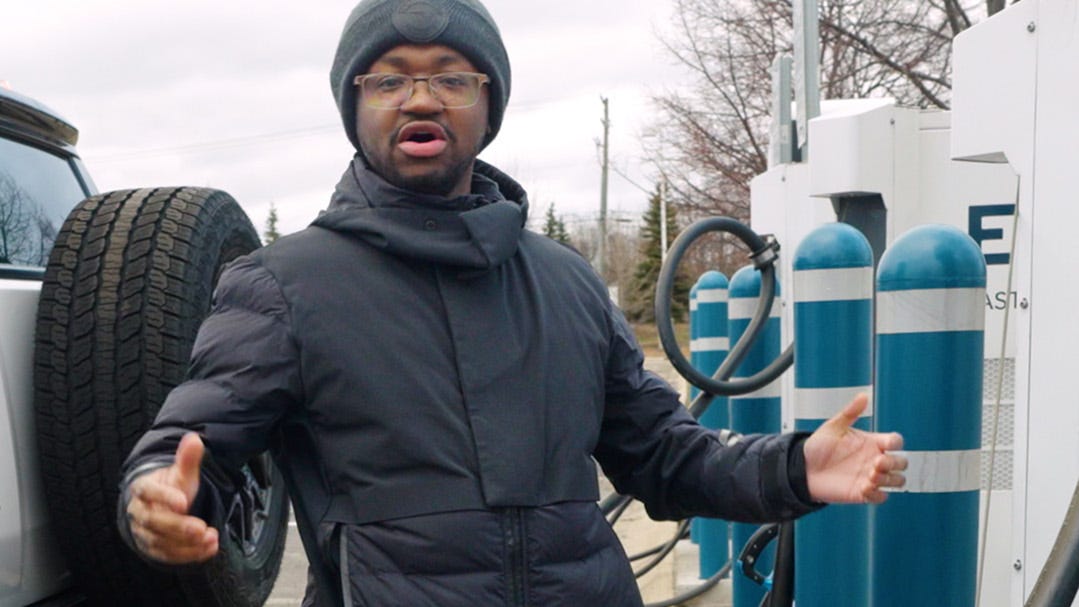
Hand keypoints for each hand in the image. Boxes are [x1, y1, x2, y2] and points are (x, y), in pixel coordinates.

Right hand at [125, 433, 218, 562]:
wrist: (162, 505)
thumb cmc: (172, 487)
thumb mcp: (181, 472)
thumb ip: (187, 459)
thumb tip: (194, 439)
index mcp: (142, 488)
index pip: (146, 491)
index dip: (164, 497)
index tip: (184, 502)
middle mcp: (139, 512)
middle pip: (153, 521)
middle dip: (178, 527)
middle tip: (201, 529)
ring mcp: (144, 533)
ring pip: (160, 541)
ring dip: (186, 544)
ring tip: (211, 539)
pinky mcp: (153, 548)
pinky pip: (167, 555)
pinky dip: (188, 555)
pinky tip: (208, 550)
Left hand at [803, 393, 906, 504]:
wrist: (802, 469)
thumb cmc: (818, 447)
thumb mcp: (833, 427)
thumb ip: (850, 412)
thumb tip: (863, 396)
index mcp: (871, 442)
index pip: (896, 442)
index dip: (895, 443)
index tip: (885, 443)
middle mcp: (874, 459)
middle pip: (902, 462)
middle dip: (895, 463)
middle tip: (876, 463)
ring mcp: (870, 477)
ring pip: (897, 481)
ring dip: (889, 479)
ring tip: (870, 476)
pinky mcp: (863, 493)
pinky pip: (881, 497)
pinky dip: (877, 494)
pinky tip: (863, 488)